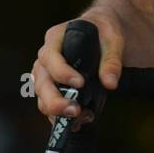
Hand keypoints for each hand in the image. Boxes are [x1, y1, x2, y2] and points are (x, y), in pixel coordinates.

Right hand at [33, 11, 124, 130]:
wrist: (101, 33)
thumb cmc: (103, 31)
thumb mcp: (112, 39)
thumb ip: (111, 60)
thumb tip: (110, 83)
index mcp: (55, 38)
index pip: (50, 57)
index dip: (62, 72)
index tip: (80, 83)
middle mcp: (46, 58)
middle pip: (41, 82)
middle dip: (55, 100)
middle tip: (75, 110)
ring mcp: (46, 74)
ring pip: (41, 97)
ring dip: (57, 112)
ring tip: (82, 117)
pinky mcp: (52, 88)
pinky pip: (49, 105)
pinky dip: (61, 117)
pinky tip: (80, 121)